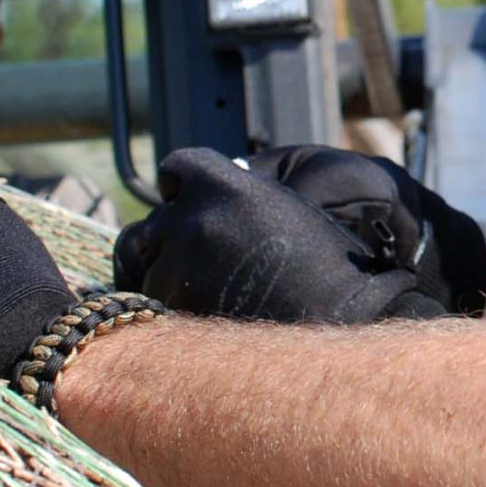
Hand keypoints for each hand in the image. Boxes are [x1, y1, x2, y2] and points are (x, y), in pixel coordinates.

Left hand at [112, 150, 453, 322]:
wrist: (340, 318)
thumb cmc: (323, 265)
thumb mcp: (282, 207)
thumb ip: (235, 194)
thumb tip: (193, 195)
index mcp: (225, 183)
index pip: (175, 168)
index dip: (182, 187)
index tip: (192, 204)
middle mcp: (195, 216)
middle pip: (153, 219)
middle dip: (171, 236)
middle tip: (205, 261)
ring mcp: (179, 261)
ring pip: (145, 261)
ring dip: (167, 272)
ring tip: (211, 290)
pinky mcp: (171, 304)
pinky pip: (150, 299)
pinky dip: (169, 306)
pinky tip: (206, 311)